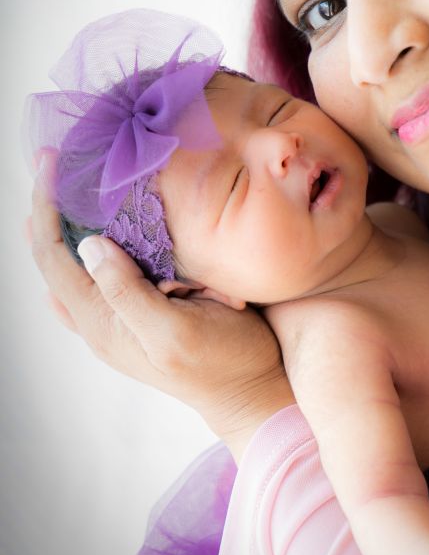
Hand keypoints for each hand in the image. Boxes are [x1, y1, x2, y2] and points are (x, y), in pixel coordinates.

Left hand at [30, 154, 292, 444]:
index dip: (45, 207)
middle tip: (54, 161)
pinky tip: (109, 219)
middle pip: (56, 257)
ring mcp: (121, 316)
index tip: (50, 161)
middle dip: (50, 208)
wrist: (255, 393)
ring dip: (71, 222)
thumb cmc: (224, 364)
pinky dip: (99, 237)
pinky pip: (106, 270)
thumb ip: (127, 292)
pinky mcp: (144, 309)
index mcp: (102, 321)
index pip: (53, 256)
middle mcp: (102, 319)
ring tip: (72, 181)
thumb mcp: (174, 332)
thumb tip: (89, 245)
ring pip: (77, 263)